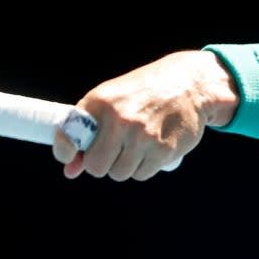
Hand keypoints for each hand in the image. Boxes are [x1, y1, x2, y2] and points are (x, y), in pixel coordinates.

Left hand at [53, 50, 236, 181]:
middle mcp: (120, 118)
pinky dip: (145, 166)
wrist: (191, 84)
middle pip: (96, 166)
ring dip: (126, 165)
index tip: (73, 157)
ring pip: (119, 173)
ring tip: (138, 143)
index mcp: (102, 101)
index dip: (68, 152)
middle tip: (115, 149)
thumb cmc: (146, 92)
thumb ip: (90, 131)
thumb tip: (70, 171)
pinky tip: (154, 146)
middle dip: (103, 163)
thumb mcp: (114, 99)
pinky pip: (142, 174)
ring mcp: (142, 135)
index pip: (70, 137)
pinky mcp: (163, 150)